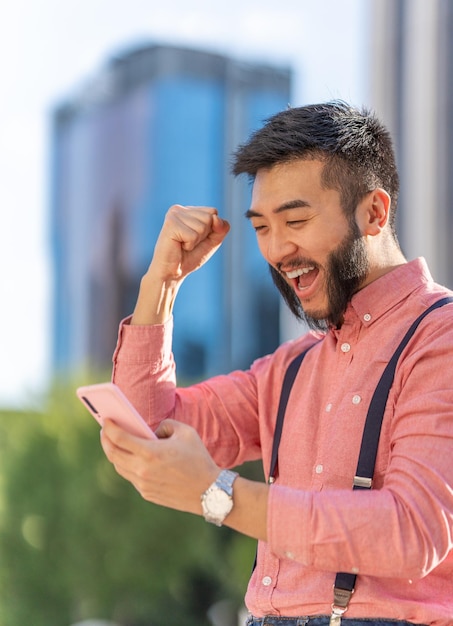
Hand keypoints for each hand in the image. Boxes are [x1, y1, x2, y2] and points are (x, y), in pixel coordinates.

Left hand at [100, 419, 219, 514]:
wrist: (209, 492)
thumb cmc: (198, 458)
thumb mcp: (185, 432)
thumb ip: (165, 425)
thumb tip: (152, 431)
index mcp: (150, 452)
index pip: (119, 438)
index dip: (109, 428)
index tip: (105, 420)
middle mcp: (142, 470)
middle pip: (113, 454)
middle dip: (105, 440)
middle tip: (104, 430)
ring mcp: (143, 484)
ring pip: (119, 467)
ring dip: (114, 453)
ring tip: (114, 443)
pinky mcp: (147, 494)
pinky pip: (130, 477)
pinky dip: (126, 465)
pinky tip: (129, 457)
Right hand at [150, 205, 229, 281]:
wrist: (171, 273)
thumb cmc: (189, 257)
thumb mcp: (212, 241)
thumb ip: (221, 228)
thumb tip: (215, 218)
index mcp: (188, 210)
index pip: (213, 212)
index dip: (210, 230)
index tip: (196, 239)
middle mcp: (179, 209)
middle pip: (209, 218)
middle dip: (203, 236)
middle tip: (188, 243)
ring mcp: (174, 215)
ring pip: (202, 226)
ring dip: (195, 241)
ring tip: (183, 245)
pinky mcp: (171, 224)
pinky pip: (193, 235)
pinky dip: (189, 245)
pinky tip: (178, 246)